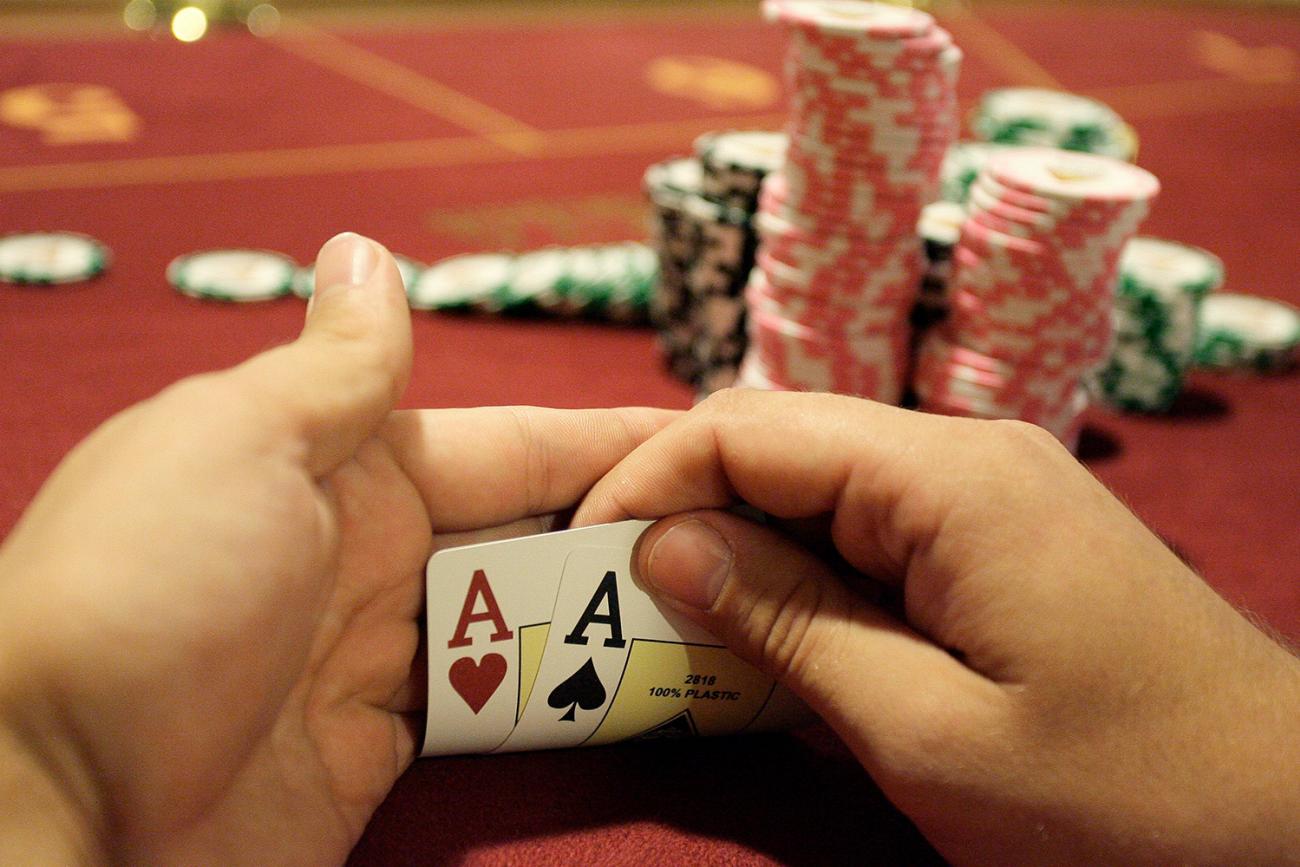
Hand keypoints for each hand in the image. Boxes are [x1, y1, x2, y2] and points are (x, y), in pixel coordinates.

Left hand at [0, 233, 674, 864]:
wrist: (55, 802)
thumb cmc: (149, 593)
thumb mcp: (242, 443)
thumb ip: (334, 366)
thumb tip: (369, 252)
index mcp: (339, 465)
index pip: (509, 444)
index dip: (611, 446)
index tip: (714, 448)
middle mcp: (365, 553)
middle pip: (528, 536)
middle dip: (629, 537)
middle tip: (750, 547)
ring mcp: (373, 656)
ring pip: (521, 623)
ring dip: (605, 619)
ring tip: (721, 619)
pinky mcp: (376, 750)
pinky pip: (490, 709)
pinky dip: (557, 698)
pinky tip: (628, 690)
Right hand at [576, 389, 1299, 865]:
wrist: (1297, 823)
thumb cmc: (1121, 796)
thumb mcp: (926, 732)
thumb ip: (786, 626)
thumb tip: (664, 545)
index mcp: (945, 476)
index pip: (749, 429)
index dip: (647, 481)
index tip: (581, 562)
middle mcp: (966, 454)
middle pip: (782, 449)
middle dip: (687, 518)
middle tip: (617, 610)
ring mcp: (994, 493)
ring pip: (823, 495)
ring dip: (747, 560)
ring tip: (688, 641)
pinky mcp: (1006, 541)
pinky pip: (876, 537)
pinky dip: (813, 587)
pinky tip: (790, 657)